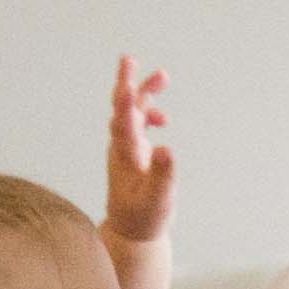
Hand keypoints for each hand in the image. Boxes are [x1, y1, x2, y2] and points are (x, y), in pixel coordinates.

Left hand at [100, 55, 173, 251]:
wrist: (132, 230)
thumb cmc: (144, 217)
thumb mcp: (157, 199)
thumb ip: (162, 174)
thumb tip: (167, 148)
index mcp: (125, 158)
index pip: (122, 126)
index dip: (123, 105)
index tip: (126, 86)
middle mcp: (122, 148)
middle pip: (121, 109)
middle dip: (126, 84)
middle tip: (128, 59)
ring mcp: (126, 147)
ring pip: (131, 112)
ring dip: (143, 93)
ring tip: (163, 76)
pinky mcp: (133, 150)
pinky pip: (137, 123)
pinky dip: (149, 114)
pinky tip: (163, 118)